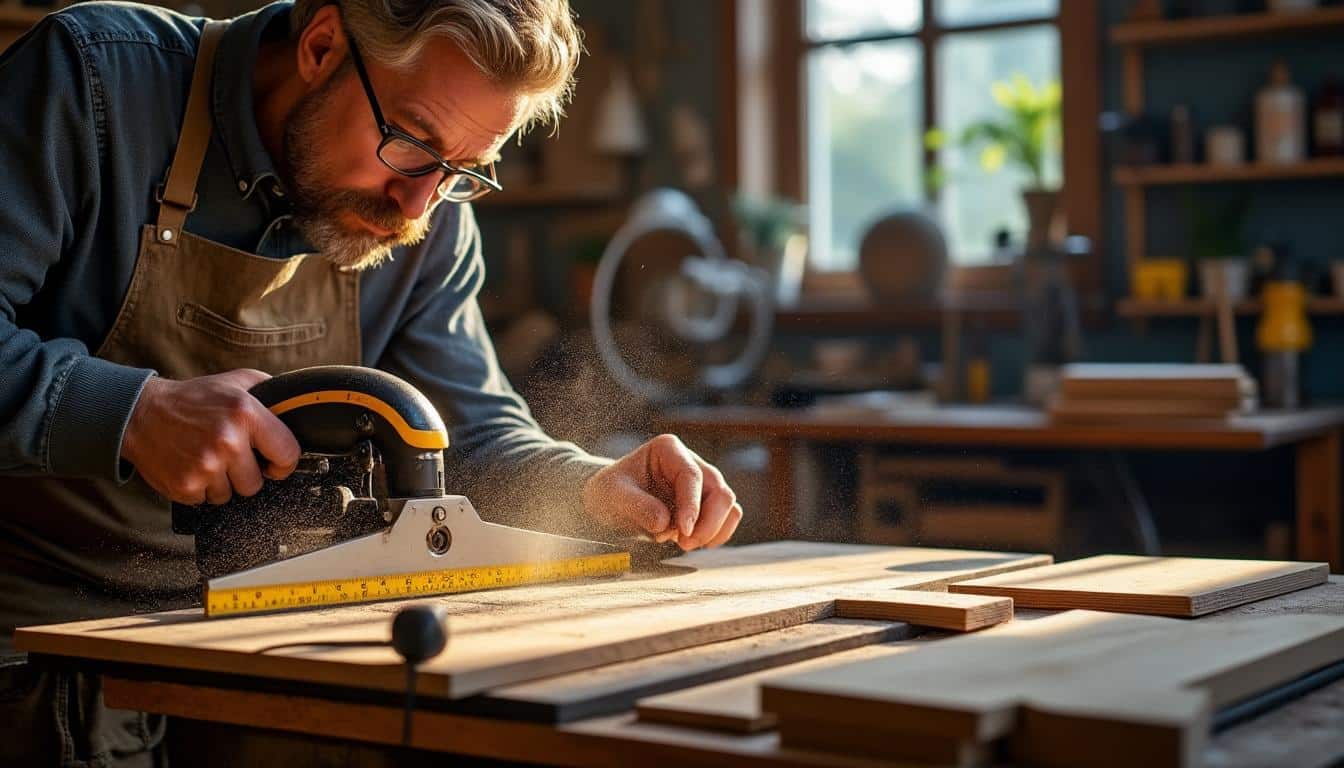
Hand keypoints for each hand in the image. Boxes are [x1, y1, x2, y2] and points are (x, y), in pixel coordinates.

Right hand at [121, 369, 300, 504]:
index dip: (283, 462)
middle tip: (230, 455)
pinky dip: (201, 487)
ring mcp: (205, 466)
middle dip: (247, 472)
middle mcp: (227, 441)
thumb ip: (272, 393)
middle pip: (257, 482)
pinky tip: (192, 465)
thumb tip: (298, 410)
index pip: (288, 454)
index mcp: (245, 413)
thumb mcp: (237, 382)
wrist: (141, 413)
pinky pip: (207, 500)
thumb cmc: (193, 398)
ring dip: (223, 481)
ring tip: (208, 457)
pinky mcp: (185, 486)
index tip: (274, 462)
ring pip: (232, 494)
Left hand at [581, 434, 741, 550]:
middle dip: (707, 522)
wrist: (608, 502)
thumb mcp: (612, 495)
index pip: (692, 475)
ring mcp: (702, 483)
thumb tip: (664, 522)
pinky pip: (727, 517)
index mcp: (668, 449)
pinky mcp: (705, 503)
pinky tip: (691, 542)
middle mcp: (690, 462)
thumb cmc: (609, 492)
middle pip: (719, 491)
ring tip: (683, 544)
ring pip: (727, 505)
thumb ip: (637, 505)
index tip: (683, 532)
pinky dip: (716, 534)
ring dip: (712, 530)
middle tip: (684, 544)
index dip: (692, 505)